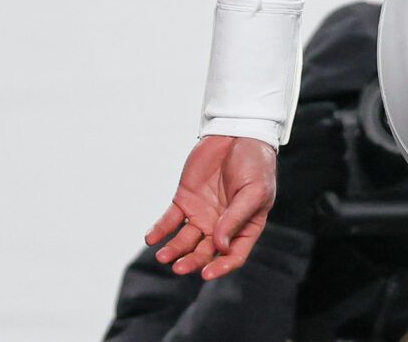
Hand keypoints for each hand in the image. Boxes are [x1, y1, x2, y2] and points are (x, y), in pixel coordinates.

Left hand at [145, 135, 278, 279]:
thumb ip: (236, 218)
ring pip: (184, 240)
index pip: (234, 254)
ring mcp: (202, 214)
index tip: (207, 274)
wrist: (237, 133)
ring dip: (173, 250)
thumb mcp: (253, 191)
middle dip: (192, 261)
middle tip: (179, 267)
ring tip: (163, 256)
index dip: (221, 267)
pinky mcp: (184, 201)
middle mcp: (221, 225)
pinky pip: (169, 220)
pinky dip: (159, 230)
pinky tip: (151, 238)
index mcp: (245, 226)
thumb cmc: (256, 163)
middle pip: (205, 251)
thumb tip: (220, 246)